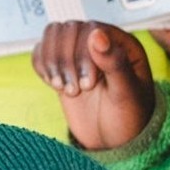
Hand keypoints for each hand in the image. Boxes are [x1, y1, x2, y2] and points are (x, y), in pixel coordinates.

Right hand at [32, 21, 155, 150]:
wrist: (114, 140)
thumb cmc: (128, 118)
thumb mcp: (127, 94)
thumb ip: (114, 62)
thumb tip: (97, 34)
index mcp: (122, 44)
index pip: (91, 29)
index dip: (83, 54)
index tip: (88, 84)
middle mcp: (100, 43)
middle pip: (68, 29)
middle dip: (66, 61)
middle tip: (76, 91)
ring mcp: (78, 52)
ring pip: (52, 34)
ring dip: (52, 62)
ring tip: (63, 87)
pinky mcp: (62, 65)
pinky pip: (41, 51)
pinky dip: (41, 65)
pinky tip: (54, 84)